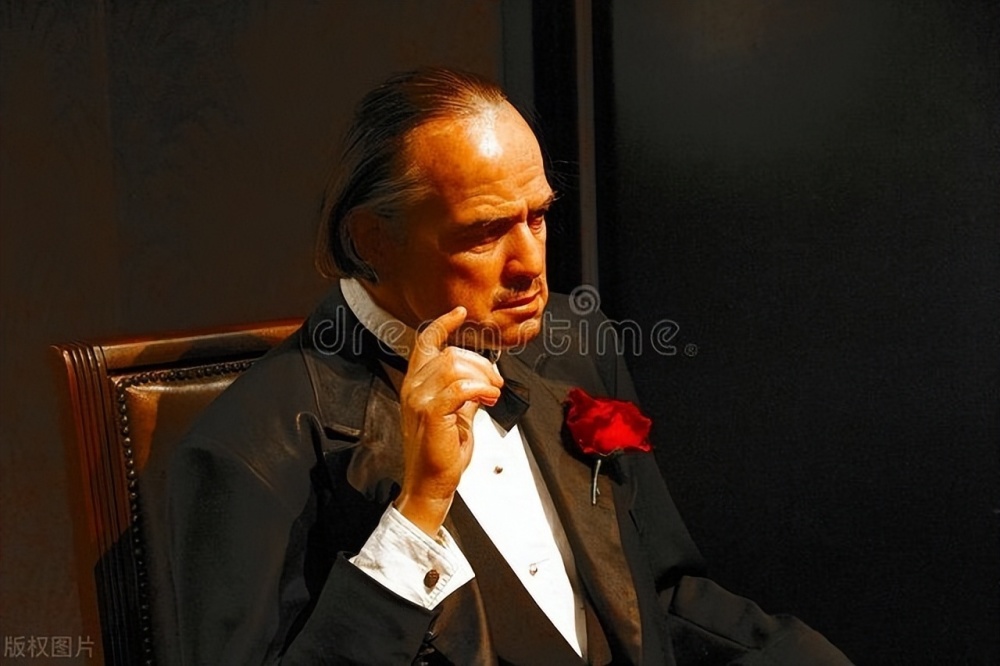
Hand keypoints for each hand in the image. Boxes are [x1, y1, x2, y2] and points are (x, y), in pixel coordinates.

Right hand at [393, 306, 503, 535]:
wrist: (431, 484)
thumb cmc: (440, 456)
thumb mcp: (457, 417)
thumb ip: (465, 395)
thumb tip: (481, 382)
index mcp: (416, 385)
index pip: (424, 343)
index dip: (442, 324)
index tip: (459, 313)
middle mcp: (413, 388)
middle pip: (449, 354)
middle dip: (480, 363)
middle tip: (496, 382)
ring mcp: (418, 400)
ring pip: (454, 365)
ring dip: (482, 376)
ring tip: (493, 393)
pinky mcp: (431, 413)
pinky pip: (460, 387)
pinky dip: (480, 389)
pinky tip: (489, 399)